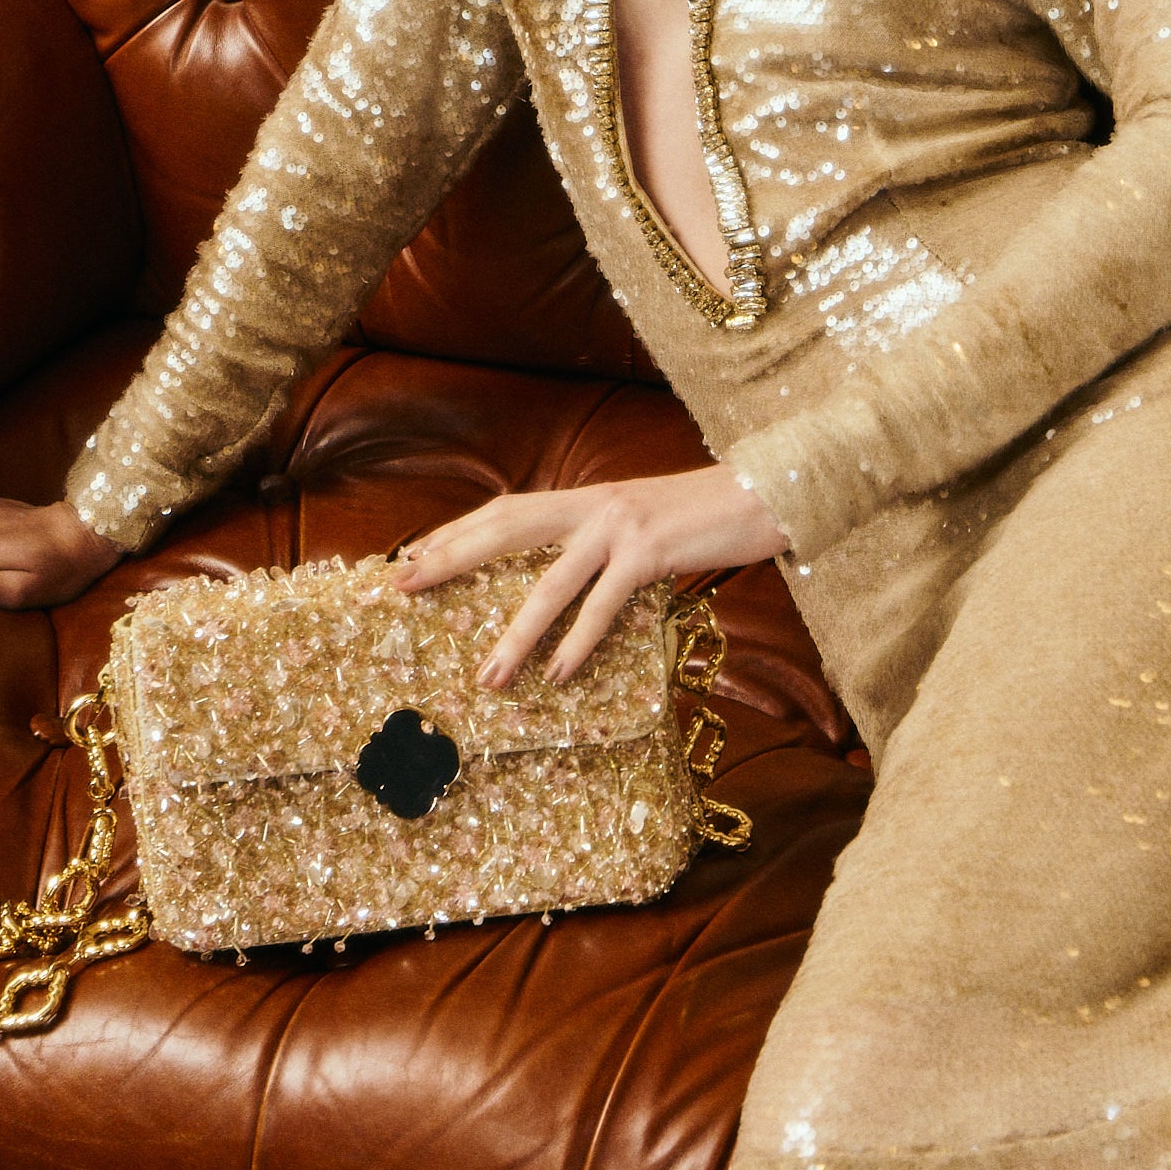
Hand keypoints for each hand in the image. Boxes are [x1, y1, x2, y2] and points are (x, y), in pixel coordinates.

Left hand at [391, 467, 783, 689]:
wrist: (767, 492)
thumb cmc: (706, 516)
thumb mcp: (642, 521)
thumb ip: (602, 541)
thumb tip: (568, 582)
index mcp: (587, 496)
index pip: (505, 509)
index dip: (456, 532)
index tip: (412, 557)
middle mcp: (593, 504)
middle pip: (504, 529)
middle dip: (450, 558)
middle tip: (403, 588)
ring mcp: (620, 526)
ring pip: (549, 583)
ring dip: (514, 635)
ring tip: (487, 677)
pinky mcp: (651, 552)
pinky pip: (604, 604)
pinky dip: (578, 642)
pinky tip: (559, 675)